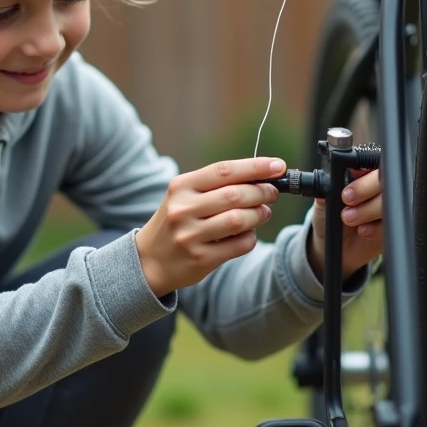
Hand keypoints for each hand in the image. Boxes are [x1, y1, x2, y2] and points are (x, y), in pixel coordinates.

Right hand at [136, 158, 283, 296]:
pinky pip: (240, 244)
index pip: (224, 171)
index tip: (278, 166)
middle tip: (273, 193)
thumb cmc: (176, 221)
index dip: (255, 167)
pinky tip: (247, 234)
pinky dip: (251, 237)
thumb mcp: (184, 196)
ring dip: (260, 214)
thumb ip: (217, 185)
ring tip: (263, 212)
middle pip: (235, 195)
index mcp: (180, 187)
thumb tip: (262, 176)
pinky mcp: (200, 259)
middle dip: (262, 192)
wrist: (148, 260)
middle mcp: (182, 210)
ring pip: (239, 220)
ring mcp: (190, 236)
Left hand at [308, 168, 382, 280]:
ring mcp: (388, 207)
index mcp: (363, 176)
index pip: (370, 166)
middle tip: (346, 199)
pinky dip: (375, 228)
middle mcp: (378, 189)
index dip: (362, 175)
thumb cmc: (328, 218)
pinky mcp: (393, 226)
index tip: (348, 186)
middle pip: (385, 179)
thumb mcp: (322, 201)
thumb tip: (327, 178)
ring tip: (348, 218)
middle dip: (364, 189)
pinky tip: (362, 230)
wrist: (334, 246)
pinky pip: (391, 222)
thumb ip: (326, 188)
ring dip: (367, 210)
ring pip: (389, 201)